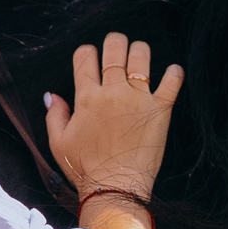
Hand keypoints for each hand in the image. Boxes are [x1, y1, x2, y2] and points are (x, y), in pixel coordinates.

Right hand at [43, 31, 183, 203]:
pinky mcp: (160, 110)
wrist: (115, 187)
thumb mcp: (58, 142)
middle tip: (117, 44)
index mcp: (87, 97)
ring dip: (140, 50)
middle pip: (114, 50)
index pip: (85, 57)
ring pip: (141, 58)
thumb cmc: (84, 168)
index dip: (87, 52)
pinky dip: (175, 73)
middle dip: (115, 41)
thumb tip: (52, 95)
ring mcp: (138, 99)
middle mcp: (113, 93)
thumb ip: (55, 115)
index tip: (91, 57)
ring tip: (140, 53)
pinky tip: (173, 70)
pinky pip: (172, 83)